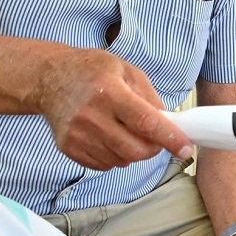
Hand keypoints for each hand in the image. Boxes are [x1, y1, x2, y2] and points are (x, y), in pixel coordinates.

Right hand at [38, 48, 194, 170]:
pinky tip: (109, 137)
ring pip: (121, 161)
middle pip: (135, 150)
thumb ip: (150, 98)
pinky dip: (115, 156)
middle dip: (153, 149)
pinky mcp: (68, 147)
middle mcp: (91, 116)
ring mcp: (77, 135)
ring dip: (133, 152)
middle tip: (154, 138)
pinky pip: (104, 165)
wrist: (50, 78)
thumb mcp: (127, 71)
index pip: (146, 122)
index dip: (169, 138)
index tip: (185, 147)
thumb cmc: (92, 71)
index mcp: (109, 92)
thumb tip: (170, 125)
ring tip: (125, 131)